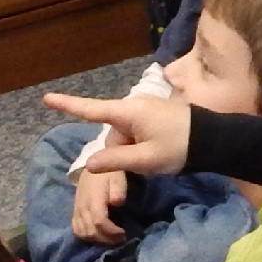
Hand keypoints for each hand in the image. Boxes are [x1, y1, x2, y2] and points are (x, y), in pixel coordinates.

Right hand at [43, 93, 191, 176]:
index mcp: (128, 112)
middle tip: (145, 164)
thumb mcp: (147, 159)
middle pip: (112, 132)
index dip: (68, 105)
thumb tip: (88, 164)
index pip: (91, 109)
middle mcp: (133, 105)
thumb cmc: (180, 147)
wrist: (216, 139)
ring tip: (159, 159)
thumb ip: (116, 161)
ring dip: (134, 151)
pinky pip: (136, 132)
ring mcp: (145, 109)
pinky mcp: (154, 115)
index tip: (46, 98)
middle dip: (122, 152)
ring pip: (125, 135)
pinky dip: (141, 146)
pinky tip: (158, 152)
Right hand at [70, 165, 130, 243]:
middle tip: (120, 238)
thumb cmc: (109, 173)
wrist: (94, 166)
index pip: (99, 221)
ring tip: (110, 238)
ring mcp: (77, 210)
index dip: (111, 232)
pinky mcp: (74, 211)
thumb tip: (117, 202)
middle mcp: (82, 207)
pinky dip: (86, 236)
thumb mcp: (118, 177)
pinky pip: (75, 229)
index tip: (123, 233)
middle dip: (106, 238)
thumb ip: (118, 190)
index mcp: (93, 198)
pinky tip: (97, 235)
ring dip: (97, 239)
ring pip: (82, 233)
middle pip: (90, 231)